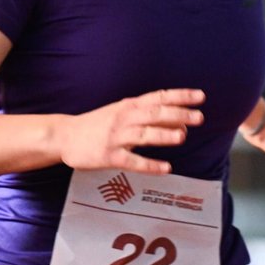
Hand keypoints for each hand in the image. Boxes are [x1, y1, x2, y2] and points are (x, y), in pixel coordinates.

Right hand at [58, 88, 203, 174]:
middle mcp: (124, 118)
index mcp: (130, 105)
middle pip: (154, 114)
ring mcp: (116, 137)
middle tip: (199, 117)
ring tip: (182, 136)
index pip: (159, 97)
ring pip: (143, 135)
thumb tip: (181, 122)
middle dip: (177, 115)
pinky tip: (165, 168)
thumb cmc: (99, 123)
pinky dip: (149, 165)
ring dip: (163, 135)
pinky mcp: (108, 156)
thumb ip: (150, 115)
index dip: (180, 96)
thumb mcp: (123, 112)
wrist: (64, 136)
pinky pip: (131, 161)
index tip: (200, 96)